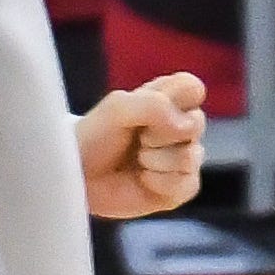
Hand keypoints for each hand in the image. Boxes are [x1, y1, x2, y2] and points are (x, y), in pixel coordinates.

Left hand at [76, 75, 206, 217]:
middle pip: (196, 123)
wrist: (77, 176)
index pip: (193, 88)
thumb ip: (153, 105)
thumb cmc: (94, 137)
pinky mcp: (180, 187)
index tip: (143, 109)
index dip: (173, 100)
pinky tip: (142, 179)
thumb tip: (185, 126)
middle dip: (159, 133)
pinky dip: (158, 183)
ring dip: (155, 160)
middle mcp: (181, 126)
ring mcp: (184, 157)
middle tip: (136, 138)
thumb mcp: (117, 108)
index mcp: (169, 99)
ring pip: (190, 156)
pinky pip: (186, 184)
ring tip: (136, 160)